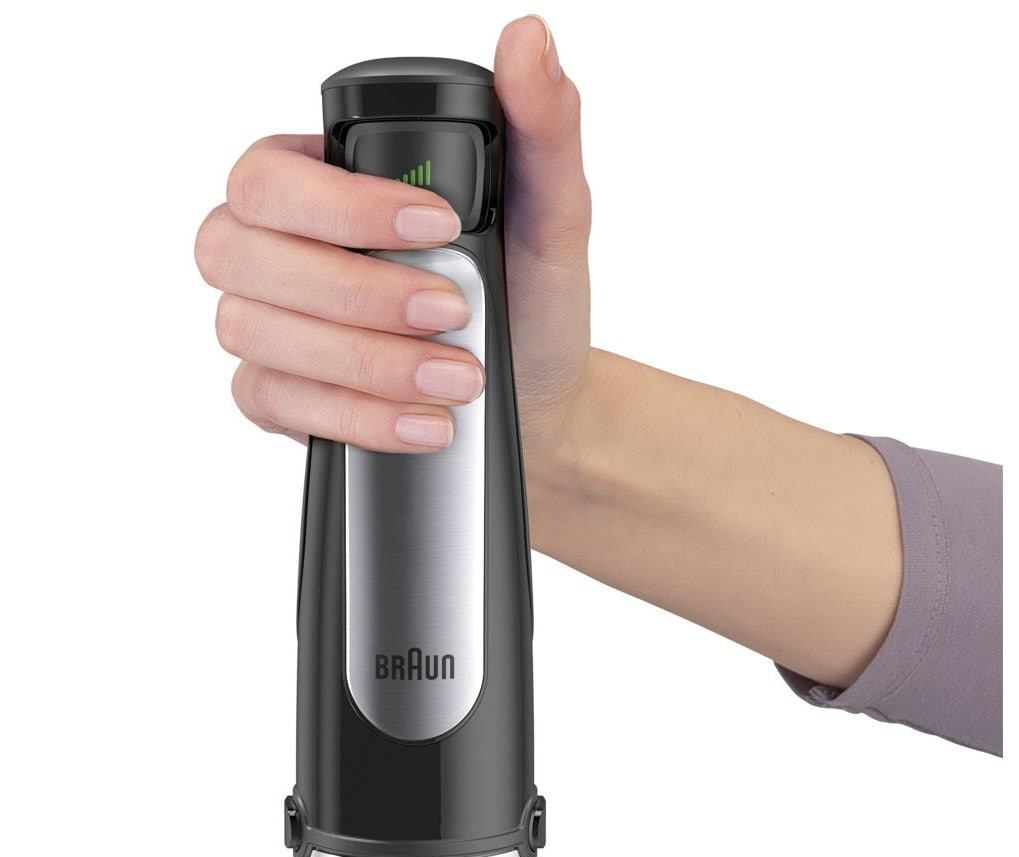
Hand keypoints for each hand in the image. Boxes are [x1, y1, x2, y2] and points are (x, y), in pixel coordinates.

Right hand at [194, 15, 590, 457]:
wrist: (536, 399)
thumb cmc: (530, 300)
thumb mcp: (548, 214)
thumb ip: (540, 128)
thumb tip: (531, 40)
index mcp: (319, 182)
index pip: (271, 174)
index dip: (342, 204)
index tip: (439, 226)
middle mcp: (274, 247)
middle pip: (238, 251)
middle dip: (353, 290)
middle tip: (450, 309)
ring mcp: (266, 324)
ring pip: (253, 331)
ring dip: (363, 361)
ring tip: (458, 378)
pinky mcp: (276, 394)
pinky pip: (273, 403)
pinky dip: (354, 417)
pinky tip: (421, 422)